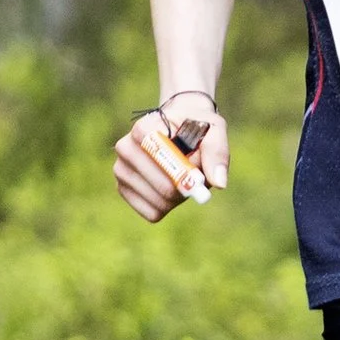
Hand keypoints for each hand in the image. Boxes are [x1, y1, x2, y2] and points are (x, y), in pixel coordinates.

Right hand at [113, 103, 229, 221]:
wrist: (179, 129)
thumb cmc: (197, 128)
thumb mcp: (214, 130)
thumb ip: (217, 152)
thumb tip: (219, 183)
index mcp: (145, 126)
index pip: (156, 151)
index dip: (181, 168)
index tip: (197, 173)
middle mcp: (126, 147)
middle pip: (162, 185)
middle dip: (186, 188)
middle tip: (197, 179)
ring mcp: (120, 169)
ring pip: (159, 201)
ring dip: (180, 198)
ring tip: (183, 178)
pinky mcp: (122, 189)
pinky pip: (152, 212)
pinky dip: (168, 207)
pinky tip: (170, 189)